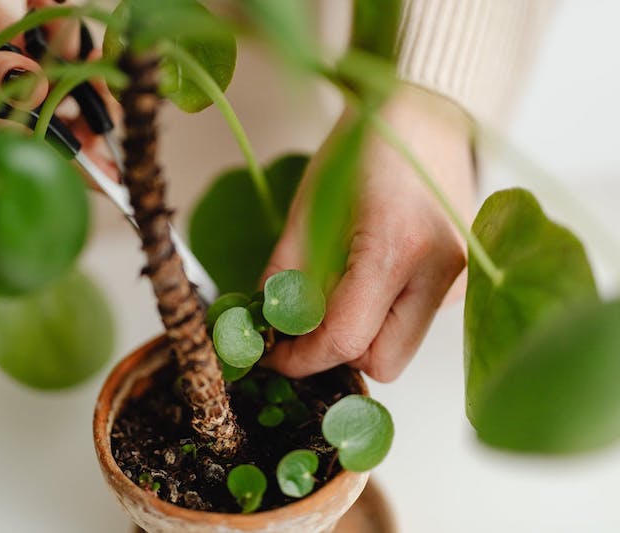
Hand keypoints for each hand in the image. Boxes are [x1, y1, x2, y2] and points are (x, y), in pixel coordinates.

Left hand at [263, 87, 473, 381]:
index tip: (273, 354)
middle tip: (303, 327)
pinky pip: (413, 325)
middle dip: (336, 353)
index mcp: (397, 248)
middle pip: (381, 362)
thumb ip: (286, 273)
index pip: (345, 339)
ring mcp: (459, 281)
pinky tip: (367, 280)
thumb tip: (271, 324)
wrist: (425, 114)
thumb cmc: (363, 149)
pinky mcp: (462, 282)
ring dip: (359, 336)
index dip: (300, 357)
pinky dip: (382, 317)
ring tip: (335, 294)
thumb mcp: (309, 208)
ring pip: (399, 348)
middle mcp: (440, 274)